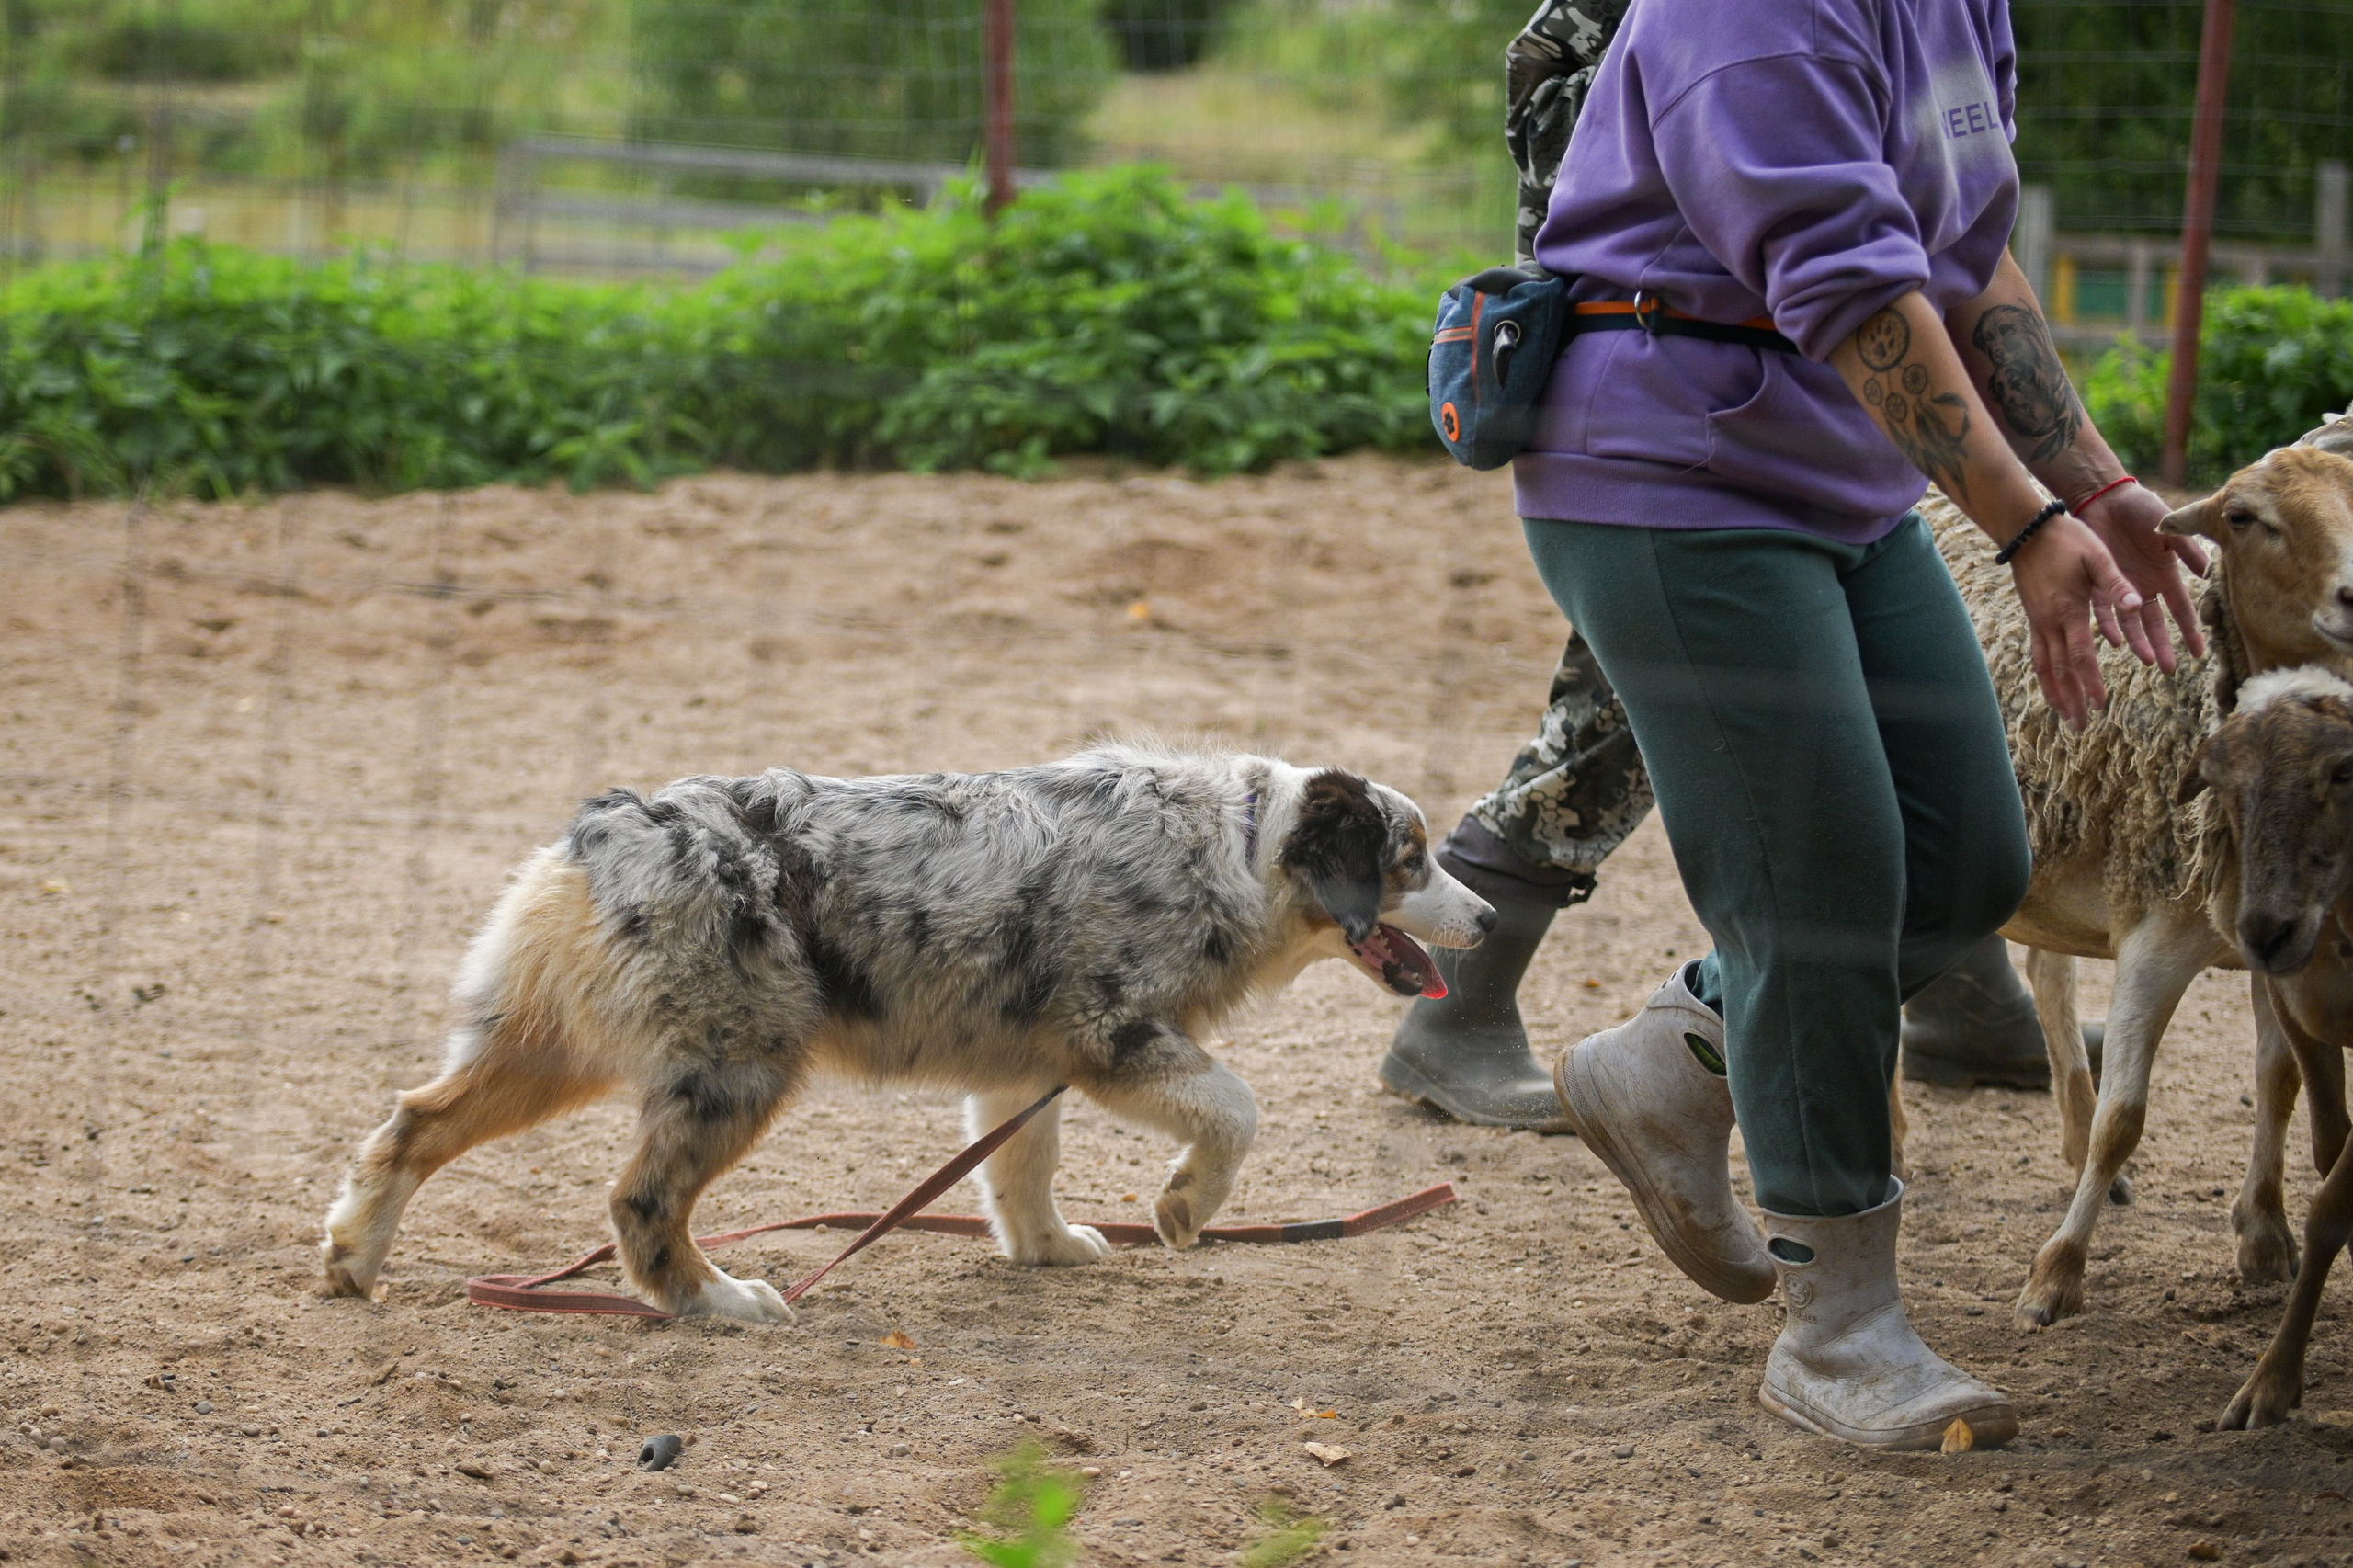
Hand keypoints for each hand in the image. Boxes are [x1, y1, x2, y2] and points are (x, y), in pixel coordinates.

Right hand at [2010, 513, 2143, 728]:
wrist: (2028, 531)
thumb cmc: (2068, 540)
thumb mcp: (2098, 556)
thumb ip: (2116, 584)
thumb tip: (2138, 604)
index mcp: (2070, 610)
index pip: (2081, 655)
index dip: (2090, 681)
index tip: (2100, 703)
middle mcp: (2050, 622)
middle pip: (2060, 670)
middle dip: (2072, 699)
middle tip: (2082, 725)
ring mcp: (2038, 622)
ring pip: (2044, 667)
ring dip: (2055, 693)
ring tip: (2064, 716)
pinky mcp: (2034, 618)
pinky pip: (2037, 655)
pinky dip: (2045, 676)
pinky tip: (2051, 686)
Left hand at [2074, 481, 2208, 672]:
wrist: (2106, 498)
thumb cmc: (2142, 509)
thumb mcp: (2170, 528)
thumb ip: (2187, 550)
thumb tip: (2207, 574)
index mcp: (2165, 575)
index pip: (2181, 610)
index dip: (2190, 631)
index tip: (2199, 653)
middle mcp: (2144, 586)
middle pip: (2155, 623)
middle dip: (2163, 645)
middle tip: (2169, 669)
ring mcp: (2120, 587)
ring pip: (2130, 622)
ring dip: (2138, 642)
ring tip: (2146, 660)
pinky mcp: (2097, 583)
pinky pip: (2103, 611)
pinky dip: (2109, 626)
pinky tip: (2115, 641)